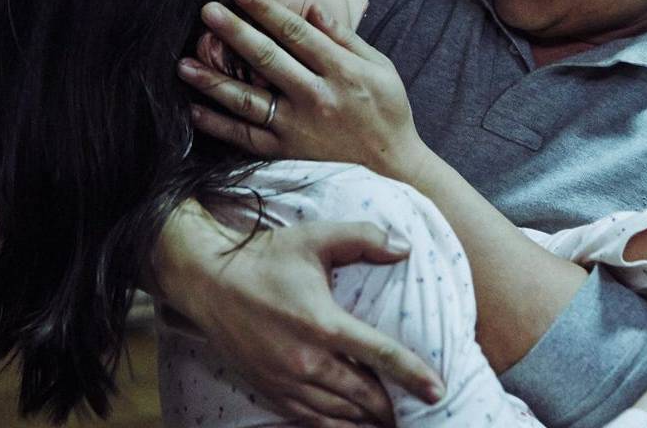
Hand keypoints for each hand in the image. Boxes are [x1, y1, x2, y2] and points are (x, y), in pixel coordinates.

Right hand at [152, 200, 444, 426]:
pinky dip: (334, 426)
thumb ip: (363, 238)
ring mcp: (286, 380)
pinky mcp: (269, 389)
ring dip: (366, 420)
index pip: (380, 355)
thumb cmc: (266, 257)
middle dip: (391, 407)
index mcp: (323, 323)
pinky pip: (309, 420)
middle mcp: (307, 360)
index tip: (437, 390)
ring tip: (387, 421)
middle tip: (414, 409)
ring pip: (338, 414)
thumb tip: (403, 248)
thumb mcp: (315, 237)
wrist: (209, 280)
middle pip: (363, 396)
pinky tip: (347, 424)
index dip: (413, 374)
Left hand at [178, 0, 422, 177]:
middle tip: (207, 12)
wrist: (392, 167)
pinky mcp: (287, 153)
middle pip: (267, 59)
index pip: (296, 33)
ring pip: (248, 100)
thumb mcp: (381, 67)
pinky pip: (246, 138)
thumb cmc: (388, 111)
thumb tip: (313, 10)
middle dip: (234, 32)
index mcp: (341, 71)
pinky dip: (219, 125)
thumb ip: (346, 39)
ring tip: (183, 64)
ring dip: (213, 80)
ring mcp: (298, 127)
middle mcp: (316, 97)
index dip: (267, 10)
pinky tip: (194, 109)